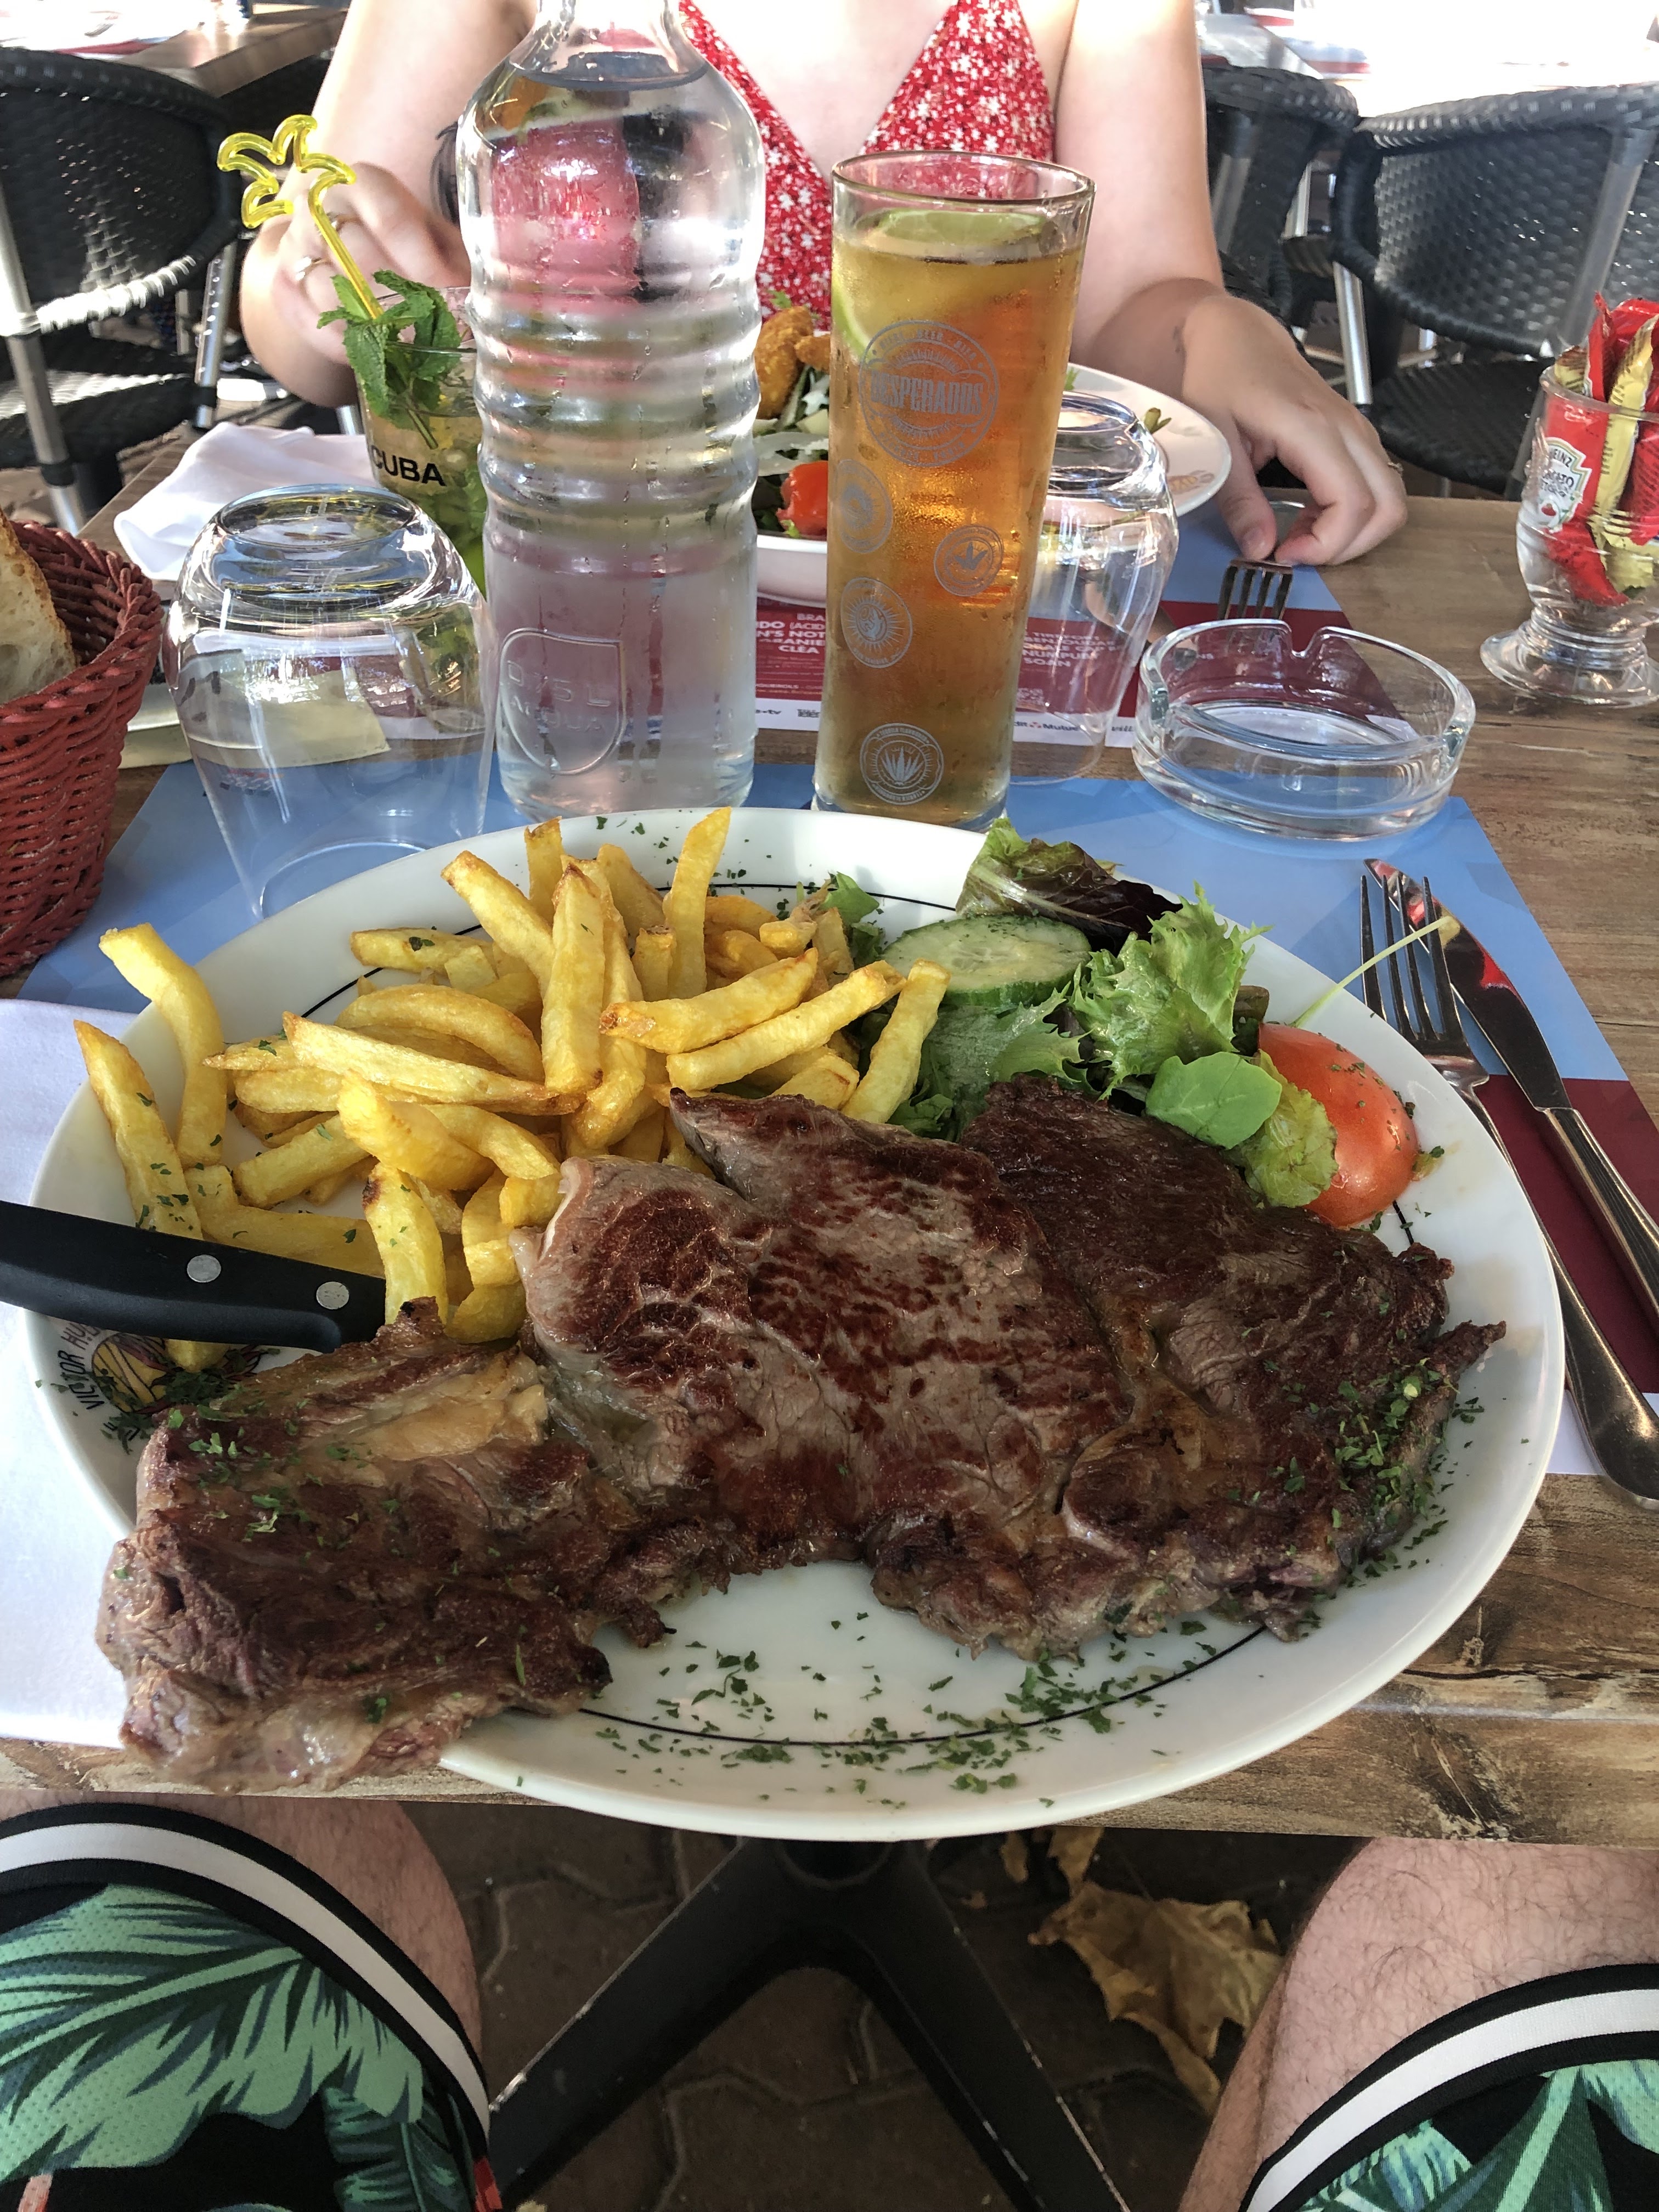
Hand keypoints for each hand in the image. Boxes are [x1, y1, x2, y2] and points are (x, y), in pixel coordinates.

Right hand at [264, 162, 469, 368]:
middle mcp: (321, 206)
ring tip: (408, 345)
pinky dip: (345, 343)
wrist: (345, 248)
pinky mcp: (283, 285)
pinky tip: (374, 349)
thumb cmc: (406, 245)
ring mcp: (295, 245)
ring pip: (330, 292)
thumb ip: (456, 261)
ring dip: (372, 326)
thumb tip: (483, 299)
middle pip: (357, 257)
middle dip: (400, 302)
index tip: (449, 299)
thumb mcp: (438, 241)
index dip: (423, 266)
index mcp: (365, 184)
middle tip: (431, 333)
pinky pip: (310, 321)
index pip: (391, 220)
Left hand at [1175, 292, 1405, 566]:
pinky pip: (1375, 485)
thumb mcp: (1218, 442)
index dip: (1327, 544)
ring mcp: (1357, 431)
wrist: (1237, 336)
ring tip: (1304, 536)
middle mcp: (1348, 429)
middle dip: (1348, 547)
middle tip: (1299, 552)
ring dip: (1355, 532)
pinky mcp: (1355, 436)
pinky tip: (1311, 516)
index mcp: (1314, 428)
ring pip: (1390, 498)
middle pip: (1387, 507)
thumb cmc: (1222, 376)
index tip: (1285, 554)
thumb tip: (1260, 549)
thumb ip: (1239, 501)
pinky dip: (1353, 514)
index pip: (1354, 503)